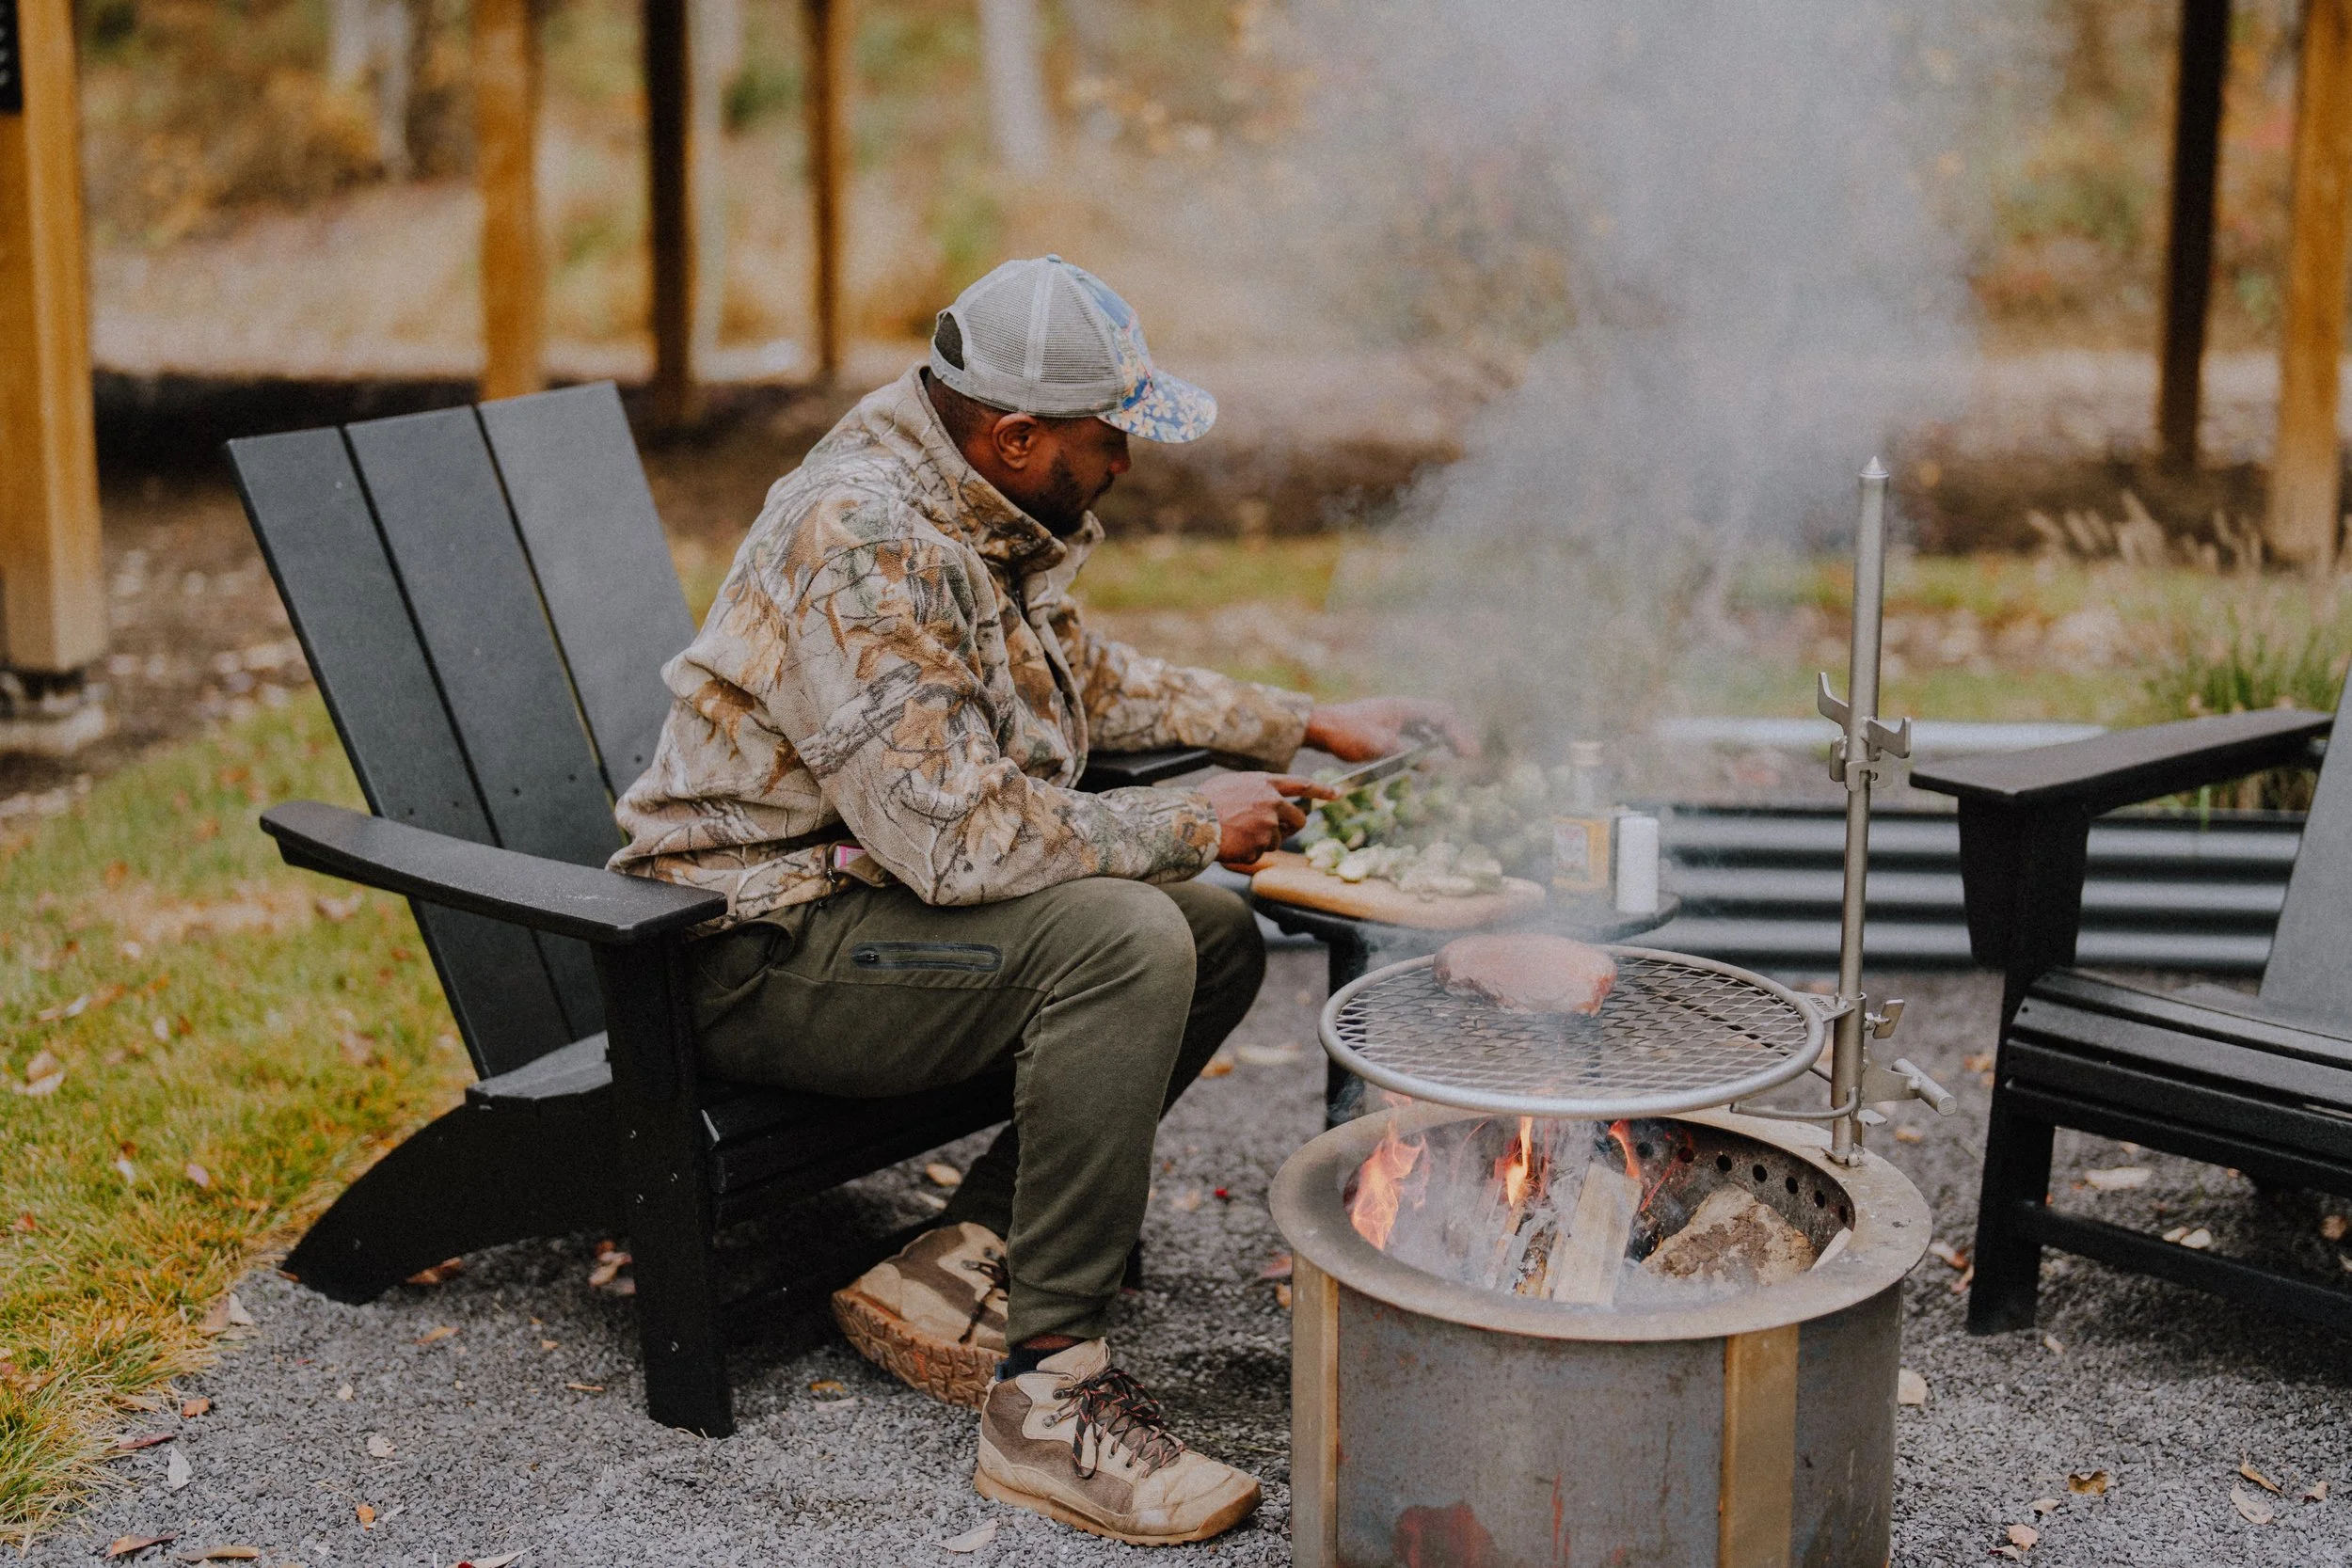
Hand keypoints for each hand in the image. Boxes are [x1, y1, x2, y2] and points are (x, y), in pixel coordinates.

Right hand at [1199, 772, 1338, 865]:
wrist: (1191, 822)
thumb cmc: (1205, 802)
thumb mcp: (1233, 784)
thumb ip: (1256, 790)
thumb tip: (1269, 800)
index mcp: (1265, 784)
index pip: (1302, 784)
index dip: (1322, 790)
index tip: (1337, 794)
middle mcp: (1272, 802)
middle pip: (1298, 819)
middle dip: (1291, 827)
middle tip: (1277, 830)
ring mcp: (1268, 825)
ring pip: (1277, 840)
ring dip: (1261, 841)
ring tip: (1236, 834)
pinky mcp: (1261, 845)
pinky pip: (1260, 854)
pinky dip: (1247, 853)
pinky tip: (1231, 844)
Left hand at [1302, 697, 1477, 762]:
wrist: (1319, 728)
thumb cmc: (1346, 733)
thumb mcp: (1380, 746)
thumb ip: (1408, 754)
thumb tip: (1435, 765)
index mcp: (1403, 707)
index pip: (1442, 714)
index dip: (1458, 734)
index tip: (1468, 754)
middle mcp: (1402, 710)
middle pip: (1439, 717)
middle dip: (1456, 734)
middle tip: (1470, 755)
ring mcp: (1394, 718)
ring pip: (1427, 725)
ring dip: (1444, 738)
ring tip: (1457, 755)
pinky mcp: (1386, 728)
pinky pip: (1414, 733)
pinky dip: (1427, 744)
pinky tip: (1430, 759)